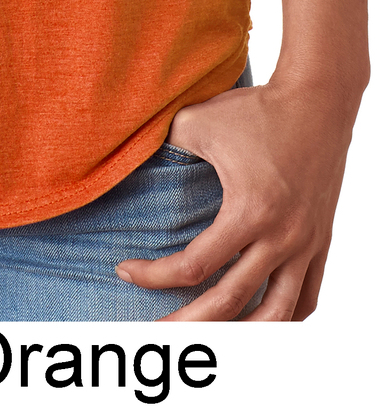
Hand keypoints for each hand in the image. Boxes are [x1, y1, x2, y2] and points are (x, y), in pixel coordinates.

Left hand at [115, 76, 358, 320]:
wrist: (318, 99)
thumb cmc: (255, 109)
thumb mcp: (198, 120)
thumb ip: (162, 145)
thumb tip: (124, 159)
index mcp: (248, 211)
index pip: (193, 266)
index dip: (153, 276)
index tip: (125, 270)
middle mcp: (281, 236)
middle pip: (230, 303)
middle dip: (188, 324)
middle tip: (155, 332)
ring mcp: (306, 243)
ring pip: (277, 314)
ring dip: (243, 337)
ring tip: (213, 345)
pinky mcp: (321, 241)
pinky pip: (308, 296)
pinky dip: (285, 318)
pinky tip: (260, 323)